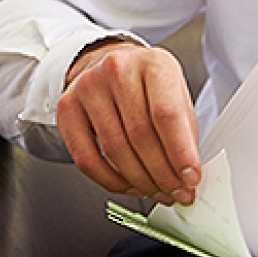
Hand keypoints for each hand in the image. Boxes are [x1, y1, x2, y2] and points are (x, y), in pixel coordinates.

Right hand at [56, 41, 201, 204]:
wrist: (111, 67)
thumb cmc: (148, 86)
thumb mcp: (177, 97)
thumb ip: (185, 134)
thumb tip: (187, 176)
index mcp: (153, 63)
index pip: (166, 114)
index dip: (180, 153)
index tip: (190, 179)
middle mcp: (118, 68)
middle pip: (140, 135)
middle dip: (162, 174)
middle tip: (176, 193)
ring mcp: (88, 86)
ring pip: (114, 150)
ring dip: (140, 181)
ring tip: (156, 191)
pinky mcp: (66, 107)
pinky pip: (87, 159)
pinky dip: (111, 181)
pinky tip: (129, 185)